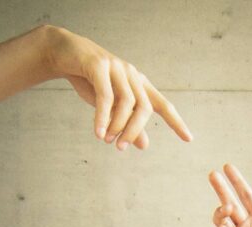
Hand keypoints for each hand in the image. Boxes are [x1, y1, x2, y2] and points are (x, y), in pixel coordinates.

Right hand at [43, 25, 191, 149]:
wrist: (62, 53)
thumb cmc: (89, 80)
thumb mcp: (110, 105)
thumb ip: (127, 122)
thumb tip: (144, 145)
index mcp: (140, 84)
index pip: (163, 105)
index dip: (176, 122)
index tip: (189, 139)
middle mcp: (132, 75)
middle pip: (144, 107)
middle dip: (134, 130)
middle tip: (121, 148)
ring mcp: (116, 68)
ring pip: (126, 102)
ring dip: (117, 125)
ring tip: (108, 141)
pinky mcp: (98, 65)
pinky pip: (105, 95)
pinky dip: (103, 116)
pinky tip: (99, 132)